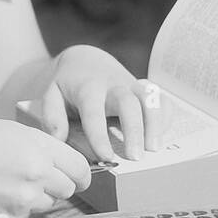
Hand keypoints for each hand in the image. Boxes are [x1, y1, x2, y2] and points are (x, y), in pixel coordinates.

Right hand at [0, 119, 90, 217]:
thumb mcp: (11, 131)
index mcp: (38, 147)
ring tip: (5, 184)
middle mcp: (35, 173)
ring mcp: (22, 200)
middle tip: (32, 178)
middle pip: (67, 189)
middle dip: (55, 186)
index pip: (80, 168)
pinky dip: (14, 211)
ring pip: (46, 205)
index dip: (81, 175)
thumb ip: (41, 146)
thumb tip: (65, 164)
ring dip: (34, 199)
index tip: (77, 179)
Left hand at [29, 45, 167, 162]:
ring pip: (149, 98)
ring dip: (154, 122)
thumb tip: (57, 139)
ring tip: (154, 149)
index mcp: (88, 88)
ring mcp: (132, 85)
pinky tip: (162, 136)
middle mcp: (113, 84)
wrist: (86, 60)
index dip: (99, 134)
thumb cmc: (68, 85)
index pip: (94, 111)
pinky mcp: (145, 89)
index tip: (105, 156)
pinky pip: (161, 99)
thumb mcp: (52, 94)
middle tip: (135, 157)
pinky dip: (165, 116)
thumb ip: (52, 116)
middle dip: (133, 129)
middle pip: (128, 102)